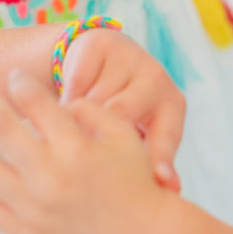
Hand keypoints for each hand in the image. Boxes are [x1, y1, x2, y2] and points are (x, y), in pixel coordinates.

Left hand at [0, 69, 168, 233]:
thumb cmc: (133, 179)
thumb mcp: (123, 133)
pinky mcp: (26, 233)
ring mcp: (34, 209)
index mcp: (76, 150)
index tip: (15, 75)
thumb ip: (88, 108)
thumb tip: (51, 101)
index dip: (20, 82)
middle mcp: (51, 178)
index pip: (33, 102)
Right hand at [59, 29, 183, 190]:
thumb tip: (170, 191)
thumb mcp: (133, 138)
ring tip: (68, 132)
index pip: (166, 135)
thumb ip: (146, 164)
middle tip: (81, 160)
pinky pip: (76, 82)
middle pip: (123, 116)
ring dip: (77, 121)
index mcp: (172, 105)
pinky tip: (61, 106)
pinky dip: (65, 99)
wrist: (91, 63)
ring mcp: (130, 57)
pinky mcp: (101, 42)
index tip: (160, 180)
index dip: (162, 158)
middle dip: (98, 139)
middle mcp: (157, 77)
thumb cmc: (117, 111)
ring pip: (95, 102)